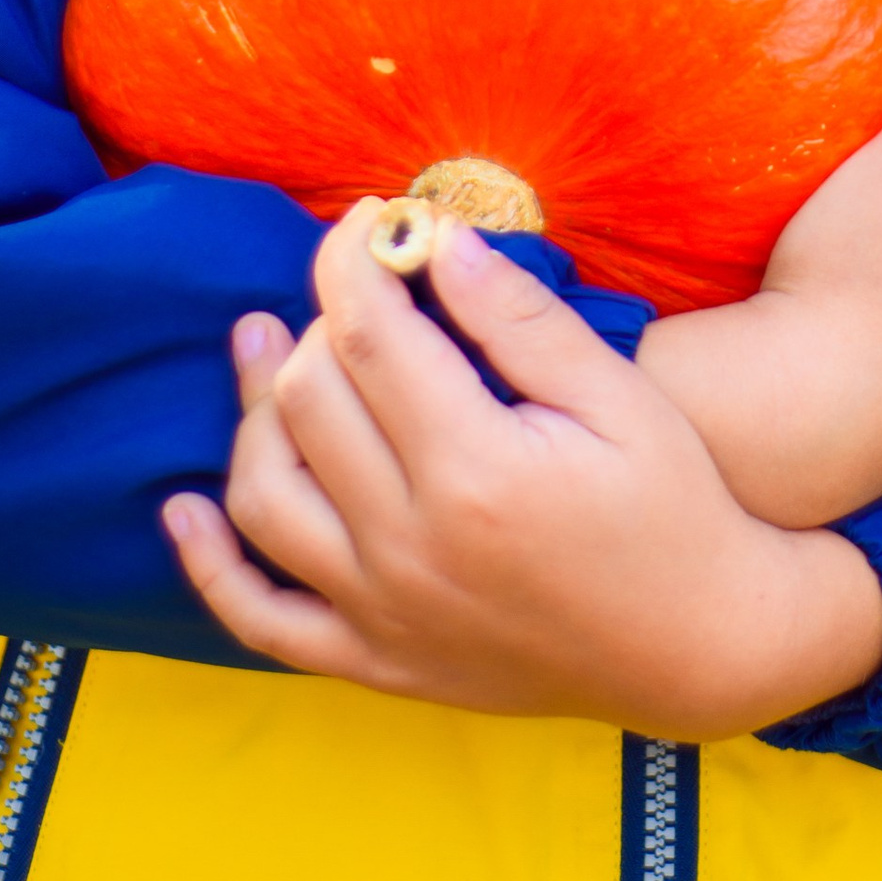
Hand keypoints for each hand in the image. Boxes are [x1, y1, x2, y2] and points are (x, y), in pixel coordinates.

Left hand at [163, 206, 881, 737]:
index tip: (369, 219)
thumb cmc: (673, 505)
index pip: (370, 335)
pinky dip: (211, 563)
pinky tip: (183, 508)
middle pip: (310, 402)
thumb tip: (434, 240)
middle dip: (317, 319)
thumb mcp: (619, 397)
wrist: (699, 647)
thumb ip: (519, 319)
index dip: (353, 258)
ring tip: (262, 348)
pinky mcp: (376, 661)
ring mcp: (384, 613)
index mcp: (477, 472)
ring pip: (266, 495)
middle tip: (352, 284)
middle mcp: (412, 547)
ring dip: (251, 413)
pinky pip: (260, 618)